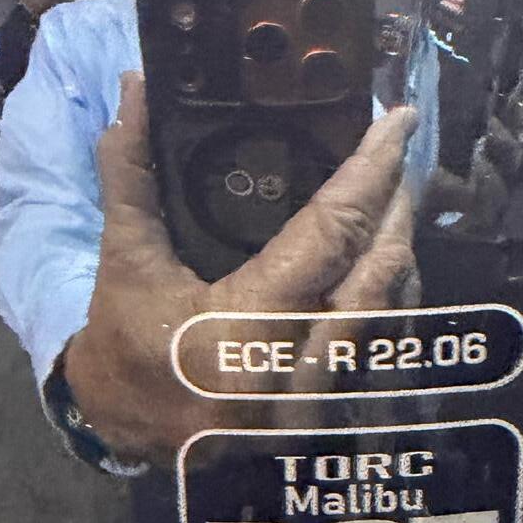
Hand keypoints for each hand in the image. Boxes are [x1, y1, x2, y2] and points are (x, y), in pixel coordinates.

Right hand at [64, 72, 417, 462]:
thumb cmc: (123, 347)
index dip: (371, 171)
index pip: (331, 233)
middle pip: (381, 270)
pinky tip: (385, 266)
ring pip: (396, 311)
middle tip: (398, 155)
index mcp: (245, 327)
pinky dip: (393, 299)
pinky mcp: (334, 419)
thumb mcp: (124, 258)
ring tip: (394, 201)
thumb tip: (136, 89)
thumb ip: (133, 173)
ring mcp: (325, 404)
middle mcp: (298, 372)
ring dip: (400, 250)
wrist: (123, 434)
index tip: (397, 122)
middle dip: (397, 203)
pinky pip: (388, 348)